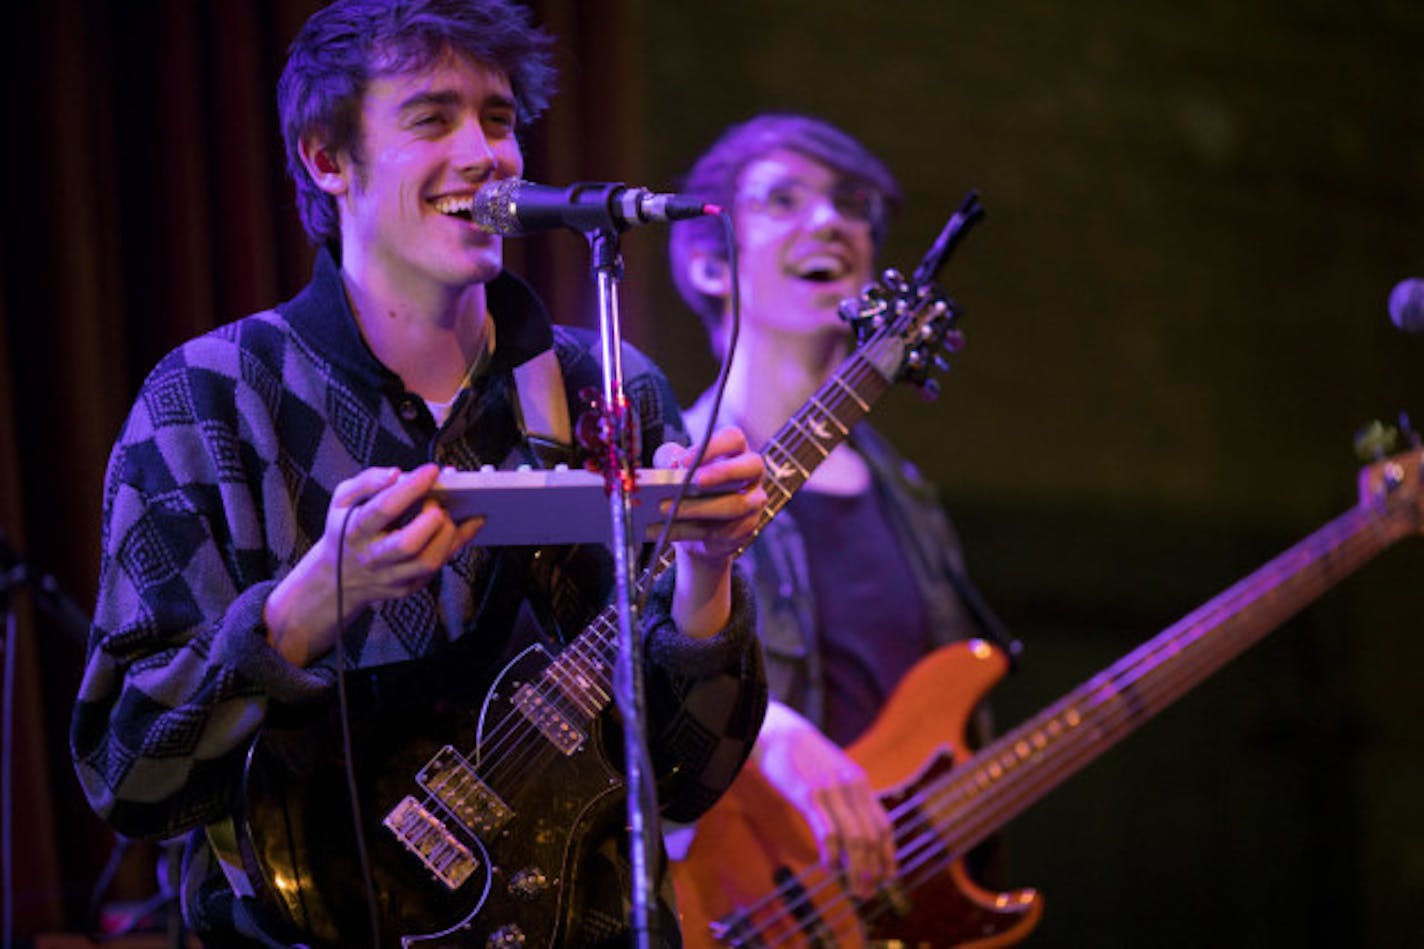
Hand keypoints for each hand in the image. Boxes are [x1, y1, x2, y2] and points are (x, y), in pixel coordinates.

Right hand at [265, 464, 483, 665]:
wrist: (338, 577)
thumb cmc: (346, 529)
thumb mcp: (342, 500)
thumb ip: (367, 481)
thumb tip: (395, 474)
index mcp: (355, 530)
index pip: (385, 508)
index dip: (412, 487)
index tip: (432, 471)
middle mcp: (372, 557)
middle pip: (408, 544)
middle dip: (431, 518)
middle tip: (439, 502)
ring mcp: (391, 576)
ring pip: (428, 562)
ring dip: (448, 534)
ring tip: (450, 513)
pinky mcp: (408, 587)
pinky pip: (439, 568)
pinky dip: (457, 544)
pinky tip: (466, 524)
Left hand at [651, 426, 766, 566]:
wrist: (693, 526)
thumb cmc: (687, 486)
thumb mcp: (674, 466)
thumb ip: (669, 458)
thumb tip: (671, 464)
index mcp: (735, 451)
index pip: (734, 439)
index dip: (714, 446)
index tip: (685, 460)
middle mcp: (752, 474)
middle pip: (752, 466)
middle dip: (724, 472)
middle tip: (695, 481)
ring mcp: (754, 502)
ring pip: (736, 505)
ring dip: (698, 508)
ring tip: (665, 509)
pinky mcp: (745, 528)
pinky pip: (722, 531)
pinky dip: (689, 531)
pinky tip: (664, 530)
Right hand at [755, 701, 896, 898]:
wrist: (778, 731)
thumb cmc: (801, 756)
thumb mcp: (832, 773)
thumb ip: (845, 796)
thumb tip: (852, 827)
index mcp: (860, 784)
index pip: (884, 825)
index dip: (888, 855)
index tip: (887, 878)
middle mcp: (852, 788)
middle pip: (872, 837)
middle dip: (874, 869)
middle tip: (868, 893)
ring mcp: (832, 791)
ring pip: (855, 838)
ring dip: (857, 869)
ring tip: (855, 890)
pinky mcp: (810, 795)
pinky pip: (828, 831)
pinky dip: (832, 855)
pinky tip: (828, 869)